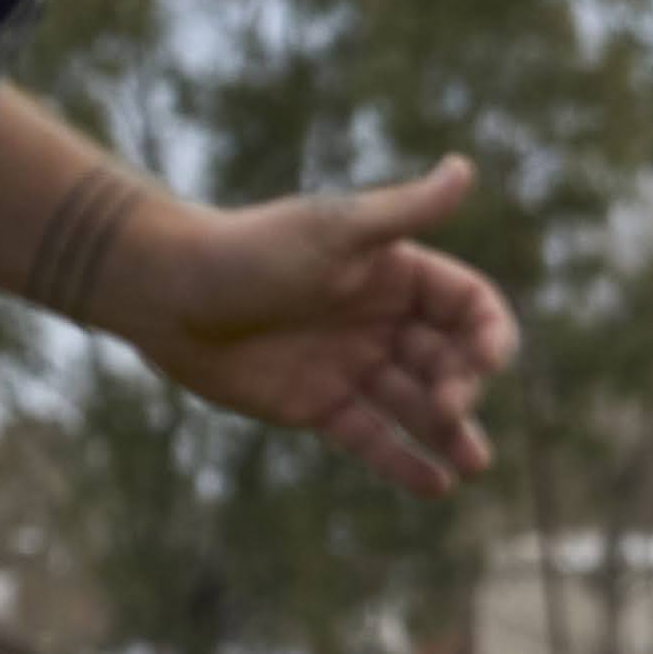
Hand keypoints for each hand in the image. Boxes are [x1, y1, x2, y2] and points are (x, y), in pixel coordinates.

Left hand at [118, 159, 522, 499]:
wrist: (162, 292)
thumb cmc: (249, 250)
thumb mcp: (334, 230)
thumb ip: (406, 211)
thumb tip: (465, 168)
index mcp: (396, 274)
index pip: (469, 306)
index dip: (489, 333)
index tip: (487, 361)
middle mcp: (381, 321)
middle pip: (449, 360)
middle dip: (463, 387)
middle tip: (450, 408)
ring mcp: (352, 366)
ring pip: (417, 406)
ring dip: (451, 434)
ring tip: (475, 466)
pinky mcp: (318, 406)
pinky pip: (372, 438)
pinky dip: (404, 463)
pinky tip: (435, 485)